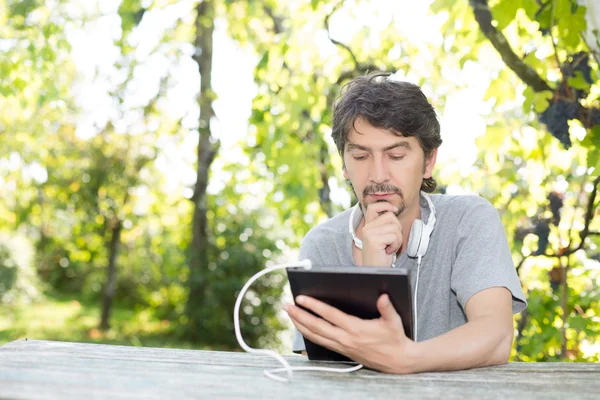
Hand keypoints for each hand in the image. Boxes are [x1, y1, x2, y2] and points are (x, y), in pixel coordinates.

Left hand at [283, 294, 416, 373]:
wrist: (397, 362)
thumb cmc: (395, 339)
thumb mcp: (394, 322)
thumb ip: (387, 308)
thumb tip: (383, 297)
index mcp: (355, 329)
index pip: (329, 315)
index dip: (313, 306)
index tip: (301, 298)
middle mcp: (345, 339)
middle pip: (316, 327)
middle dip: (299, 316)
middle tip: (286, 306)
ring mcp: (342, 347)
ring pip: (315, 336)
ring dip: (300, 325)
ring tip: (290, 315)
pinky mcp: (342, 351)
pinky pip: (320, 342)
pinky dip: (309, 334)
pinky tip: (302, 328)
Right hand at [361, 202, 401, 266]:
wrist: (374, 270)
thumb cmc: (381, 256)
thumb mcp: (383, 237)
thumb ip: (386, 225)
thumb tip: (394, 212)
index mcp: (368, 226)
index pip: (374, 207)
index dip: (385, 205)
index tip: (395, 209)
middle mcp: (367, 228)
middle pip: (390, 217)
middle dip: (397, 229)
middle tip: (392, 241)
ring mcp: (369, 233)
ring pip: (394, 227)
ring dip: (397, 239)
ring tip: (390, 247)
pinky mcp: (373, 239)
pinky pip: (394, 236)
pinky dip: (395, 245)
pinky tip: (388, 251)